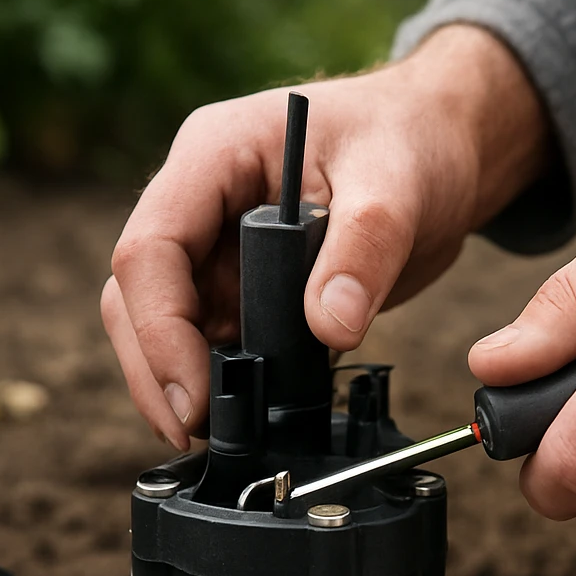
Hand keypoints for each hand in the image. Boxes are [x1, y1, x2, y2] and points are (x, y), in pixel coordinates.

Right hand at [104, 25, 549, 449]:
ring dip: (182, 384)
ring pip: (165, 327)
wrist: (438, 147)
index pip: (150, 248)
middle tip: (193, 432)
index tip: (195, 394)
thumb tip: (331, 327)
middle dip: (157, 369)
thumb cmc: (410, 139)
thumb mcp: (397, 184)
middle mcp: (200, 203)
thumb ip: (364, 250)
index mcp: (214, 155)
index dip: (160, 329)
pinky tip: (248, 419)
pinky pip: (214, 343)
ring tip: (221, 435)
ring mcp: (217, 248)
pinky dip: (224, 385)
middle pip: (137, 296)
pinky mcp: (243, 288)